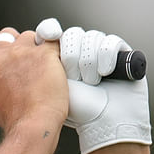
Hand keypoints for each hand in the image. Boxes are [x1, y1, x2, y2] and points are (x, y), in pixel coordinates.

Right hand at [0, 28, 66, 136]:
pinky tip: (57, 66)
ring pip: (30, 36)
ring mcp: (20, 53)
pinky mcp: (43, 53)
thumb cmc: (15, 118)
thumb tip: (1, 75)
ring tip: (43, 70)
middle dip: (16, 44)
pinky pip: (52, 41)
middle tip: (27, 62)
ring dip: (36, 48)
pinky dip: (56, 51)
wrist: (33, 125)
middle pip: (6, 34)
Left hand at [36, 18, 151, 153]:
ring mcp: (102, 52)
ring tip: (90, 82)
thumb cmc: (76, 110)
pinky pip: (111, 42)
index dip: (48, 29)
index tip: (48, 35)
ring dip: (89, 60)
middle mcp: (81, 52)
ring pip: (92, 37)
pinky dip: (106, 55)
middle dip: (72, 55)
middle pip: (73, 34)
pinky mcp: (123, 54)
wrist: (104, 123)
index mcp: (60, 57)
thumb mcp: (51, 84)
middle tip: (74, 77)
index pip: (51, 31)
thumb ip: (40, 62)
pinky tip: (105, 72)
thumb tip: (30, 39)